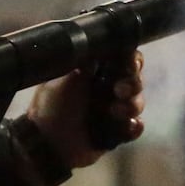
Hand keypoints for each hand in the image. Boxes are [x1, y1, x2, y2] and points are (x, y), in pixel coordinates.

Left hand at [25, 50, 144, 168]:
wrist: (47, 143)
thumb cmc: (52, 106)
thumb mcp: (66, 76)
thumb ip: (87, 59)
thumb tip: (105, 43)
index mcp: (94, 72)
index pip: (124, 59)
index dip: (132, 61)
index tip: (130, 64)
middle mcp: (106, 89)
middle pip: (136, 80)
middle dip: (133, 84)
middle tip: (119, 90)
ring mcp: (112, 111)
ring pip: (137, 103)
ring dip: (131, 105)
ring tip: (114, 112)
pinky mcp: (115, 133)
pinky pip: (134, 127)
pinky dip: (133, 127)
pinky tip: (126, 127)